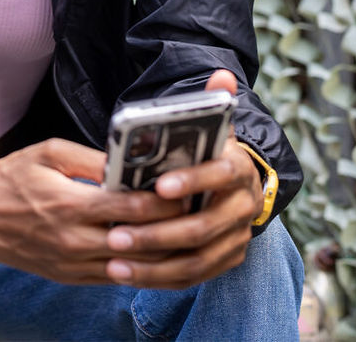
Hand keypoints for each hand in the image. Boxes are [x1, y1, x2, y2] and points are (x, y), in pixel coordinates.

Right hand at [0, 138, 184, 284]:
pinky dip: (138, 268)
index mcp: (70, 205)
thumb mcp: (50, 152)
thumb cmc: (10, 175)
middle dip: (172, 228)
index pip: (132, 208)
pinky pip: (112, 278)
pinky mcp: (67, 277)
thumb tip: (131, 164)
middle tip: (197, 211)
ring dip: (160, 253)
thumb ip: (93, 160)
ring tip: (185, 233)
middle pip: (139, 241)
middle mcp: (73, 241)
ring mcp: (70, 265)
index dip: (165, 200)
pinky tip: (157, 253)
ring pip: (130, 267)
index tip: (188, 187)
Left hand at [102, 70, 263, 288]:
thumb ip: (212, 104)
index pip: (219, 174)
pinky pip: (190, 278)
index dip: (192, 180)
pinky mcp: (224, 262)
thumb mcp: (214, 127)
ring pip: (195, 259)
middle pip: (202, 227)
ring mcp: (236, 240)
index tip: (158, 185)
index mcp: (239, 169)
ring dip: (151, 262)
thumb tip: (221, 76)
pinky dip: (156, 278)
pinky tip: (122, 274)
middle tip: (115, 232)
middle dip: (157, 231)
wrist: (238, 186)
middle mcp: (243, 208)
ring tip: (112, 257)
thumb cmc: (210, 152)